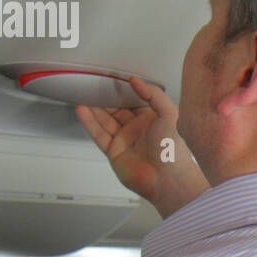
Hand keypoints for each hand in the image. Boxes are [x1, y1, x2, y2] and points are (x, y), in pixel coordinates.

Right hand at [76, 76, 209, 218]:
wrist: (167, 178)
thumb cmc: (174, 150)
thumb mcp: (169, 113)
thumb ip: (153, 94)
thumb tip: (137, 81)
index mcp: (153, 119)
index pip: (134, 101)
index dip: (124, 90)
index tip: (114, 78)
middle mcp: (138, 130)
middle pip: (117, 110)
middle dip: (105, 98)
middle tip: (94, 85)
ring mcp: (125, 141)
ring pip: (105, 121)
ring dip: (94, 108)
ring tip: (83, 94)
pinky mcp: (114, 152)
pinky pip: (98, 134)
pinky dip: (89, 122)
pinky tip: (82, 110)